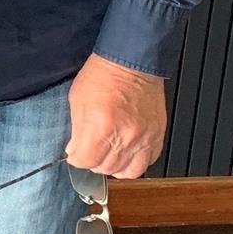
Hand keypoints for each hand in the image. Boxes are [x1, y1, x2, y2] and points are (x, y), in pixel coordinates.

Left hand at [66, 53, 166, 177]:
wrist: (132, 62)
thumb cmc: (104, 75)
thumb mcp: (77, 100)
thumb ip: (76, 130)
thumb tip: (75, 151)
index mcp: (102, 126)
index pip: (86, 161)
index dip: (77, 159)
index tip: (76, 154)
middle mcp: (125, 136)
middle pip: (105, 168)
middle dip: (93, 161)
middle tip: (91, 150)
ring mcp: (144, 138)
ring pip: (127, 171)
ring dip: (114, 165)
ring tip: (108, 154)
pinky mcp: (157, 136)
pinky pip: (147, 162)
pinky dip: (134, 161)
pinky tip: (126, 151)